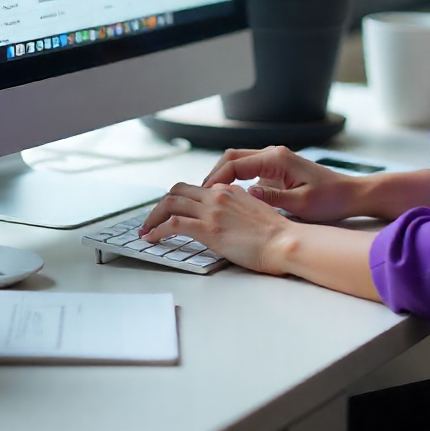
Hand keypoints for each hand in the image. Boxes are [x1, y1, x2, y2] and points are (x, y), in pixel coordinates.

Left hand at [139, 181, 287, 273]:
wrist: (284, 241)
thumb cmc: (275, 234)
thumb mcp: (255, 211)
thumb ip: (237, 207)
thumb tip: (226, 216)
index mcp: (230, 190)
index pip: (196, 189)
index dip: (179, 200)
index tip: (171, 212)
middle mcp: (218, 195)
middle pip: (177, 190)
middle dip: (160, 204)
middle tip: (152, 219)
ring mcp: (211, 211)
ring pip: (170, 203)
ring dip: (153, 217)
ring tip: (145, 230)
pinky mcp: (207, 229)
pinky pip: (172, 224)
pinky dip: (157, 231)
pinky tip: (151, 239)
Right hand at [201, 144, 360, 222]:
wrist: (350, 194)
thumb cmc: (330, 199)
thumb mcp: (302, 203)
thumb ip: (273, 198)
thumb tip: (247, 193)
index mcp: (277, 158)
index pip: (235, 164)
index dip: (215, 179)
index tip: (203, 196)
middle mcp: (273, 154)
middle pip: (232, 158)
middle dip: (213, 175)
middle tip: (198, 196)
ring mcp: (274, 161)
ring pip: (239, 162)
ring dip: (222, 177)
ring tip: (208, 198)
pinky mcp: (277, 170)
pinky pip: (249, 171)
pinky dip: (234, 181)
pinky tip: (228, 199)